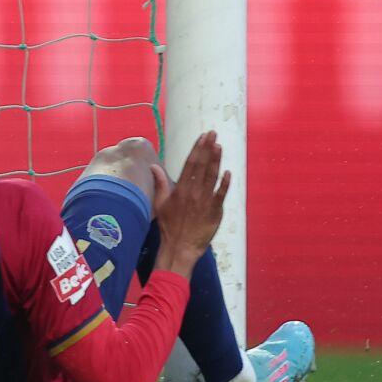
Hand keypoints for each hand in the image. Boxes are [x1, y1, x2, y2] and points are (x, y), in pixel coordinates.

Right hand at [151, 130, 230, 275]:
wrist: (180, 248)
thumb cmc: (169, 226)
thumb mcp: (160, 204)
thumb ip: (160, 183)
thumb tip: (154, 166)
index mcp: (181, 189)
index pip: (190, 164)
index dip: (197, 148)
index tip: (202, 136)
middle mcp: (194, 192)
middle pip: (202, 166)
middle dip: (208, 148)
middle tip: (213, 133)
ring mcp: (205, 201)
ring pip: (212, 177)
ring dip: (216, 160)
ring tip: (219, 146)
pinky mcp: (215, 211)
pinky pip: (221, 195)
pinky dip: (225, 183)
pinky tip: (228, 172)